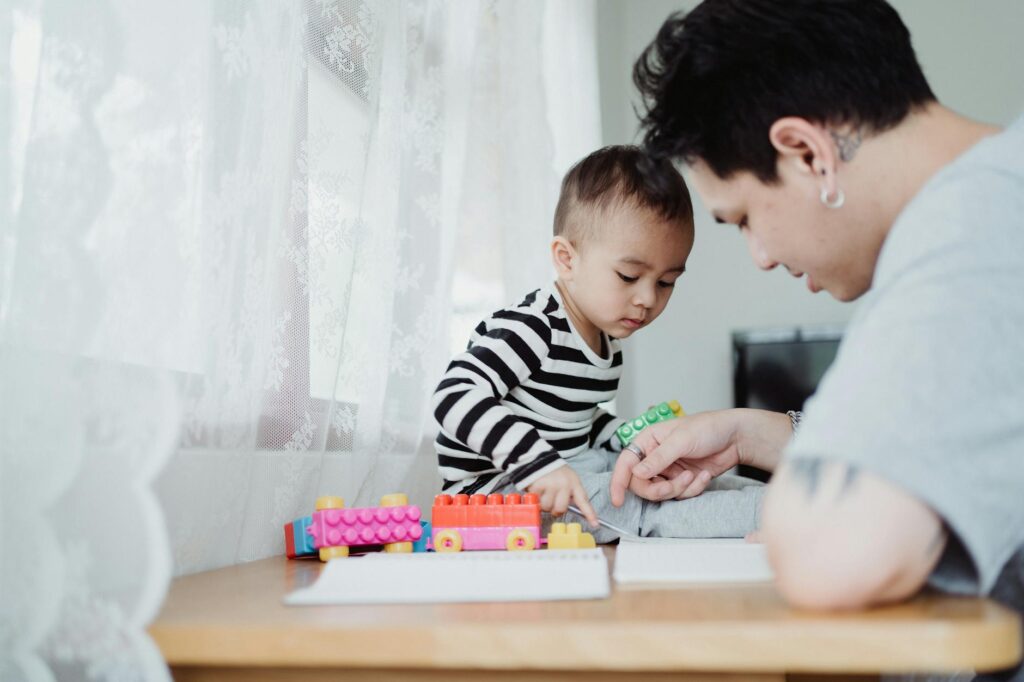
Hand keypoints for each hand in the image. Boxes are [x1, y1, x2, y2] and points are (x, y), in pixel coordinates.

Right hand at [526, 466, 597, 527]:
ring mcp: (552, 485)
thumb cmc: (555, 472)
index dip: (589, 514)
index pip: (583, 501)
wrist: (539, 458)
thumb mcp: (568, 479)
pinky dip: (535, 497)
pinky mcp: (539, 485)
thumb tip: (569, 509)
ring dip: (543, 503)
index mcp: (574, 483)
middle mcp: (565, 484)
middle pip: (561, 509)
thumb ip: (570, 493)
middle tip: (552, 501)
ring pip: (547, 507)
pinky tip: (537, 489)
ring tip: (543, 492)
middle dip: (555, 509)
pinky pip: (536, 501)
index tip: (595, 524)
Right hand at [610, 409, 789, 506]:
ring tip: (693, 475)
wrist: (736, 437)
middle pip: (641, 484)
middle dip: (657, 489)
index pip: (626, 463)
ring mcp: (669, 470)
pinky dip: (692, 489)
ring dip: (678, 489)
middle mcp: (655, 457)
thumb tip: (636, 473)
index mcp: (648, 441)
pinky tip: (703, 476)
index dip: (618, 482)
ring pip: (660, 493)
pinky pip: (679, 495)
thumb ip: (658, 458)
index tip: (617, 500)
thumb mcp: (681, 440)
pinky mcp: (683, 481)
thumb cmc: (709, 427)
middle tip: (673, 485)